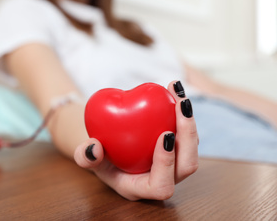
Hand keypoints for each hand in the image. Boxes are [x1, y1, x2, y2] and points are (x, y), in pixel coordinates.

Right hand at [74, 81, 198, 200]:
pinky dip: (183, 111)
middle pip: (187, 166)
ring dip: (189, 121)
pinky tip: (174, 90)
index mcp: (142, 187)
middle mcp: (163, 179)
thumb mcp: (86, 158)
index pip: (161, 186)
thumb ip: (84, 157)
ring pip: (192, 148)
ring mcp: (173, 165)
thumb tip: (94, 148)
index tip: (164, 135)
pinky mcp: (178, 148)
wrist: (108, 149)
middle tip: (179, 107)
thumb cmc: (98, 157)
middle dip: (188, 135)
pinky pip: (187, 132)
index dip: (166, 164)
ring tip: (178, 94)